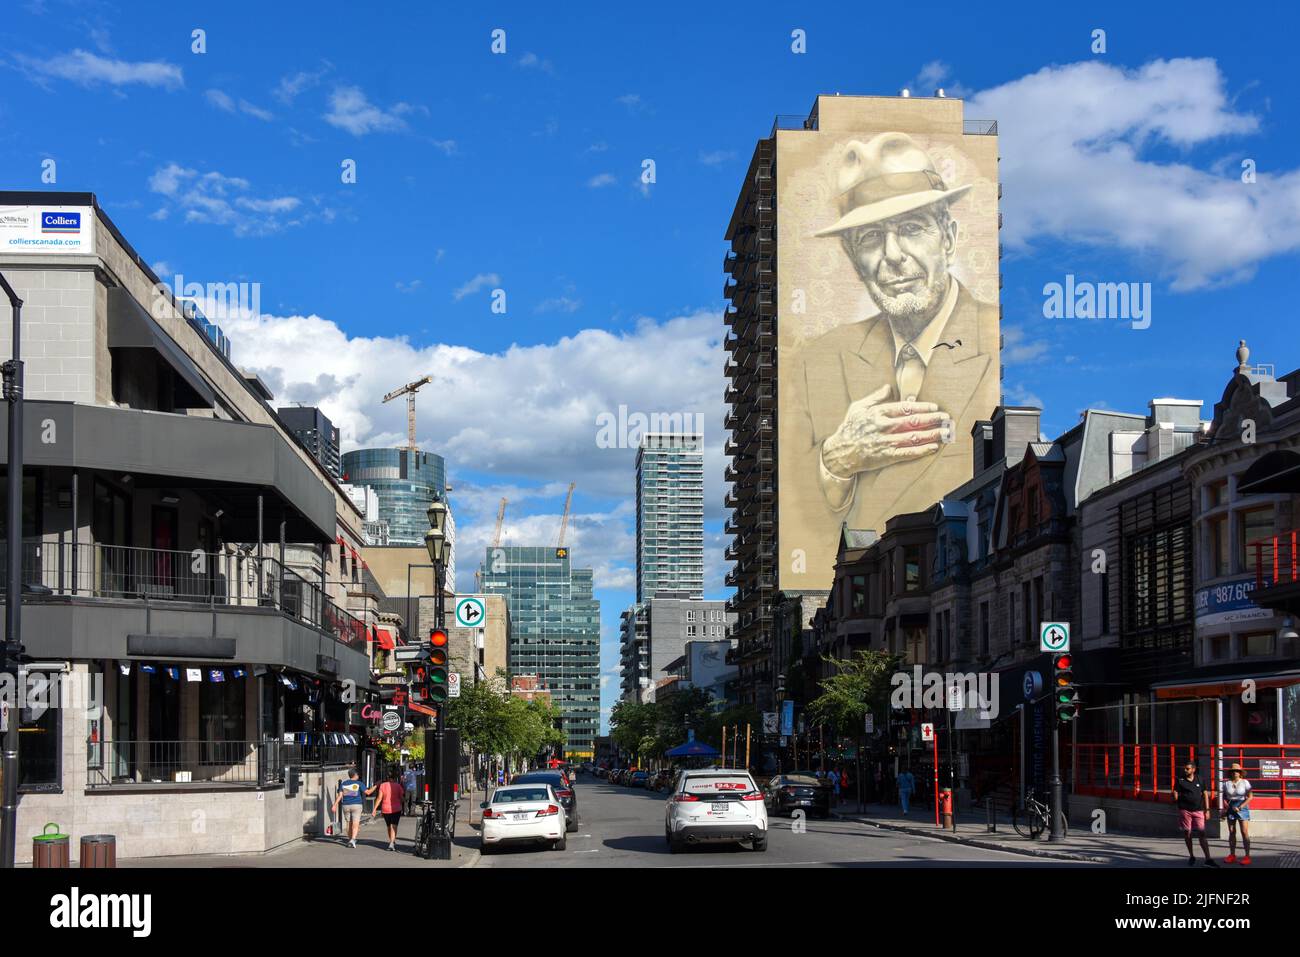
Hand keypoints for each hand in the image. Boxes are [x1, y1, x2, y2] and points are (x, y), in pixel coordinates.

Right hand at [822, 384, 952, 477]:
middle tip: (946, 418)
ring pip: (913, 436)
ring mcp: (885, 442)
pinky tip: (933, 447)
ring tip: (945, 431)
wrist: (839, 452)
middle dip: (932, 419)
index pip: (905, 408)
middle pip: (913, 421)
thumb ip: (875, 397)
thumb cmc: (849, 428)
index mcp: (878, 413)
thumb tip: (888, 387)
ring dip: (931, 434)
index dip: (922, 407)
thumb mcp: (858, 407)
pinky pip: (907, 453)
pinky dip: (921, 450)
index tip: (934, 407)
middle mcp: (884, 426)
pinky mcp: (886, 456)